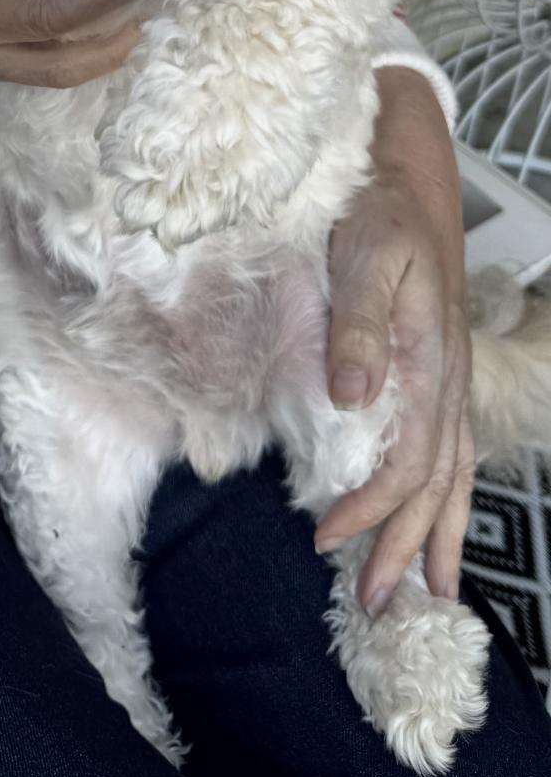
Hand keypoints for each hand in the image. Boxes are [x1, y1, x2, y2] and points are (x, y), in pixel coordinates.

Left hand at [314, 67, 472, 612]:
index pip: (405, 458)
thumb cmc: (378, 210)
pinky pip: (451, 453)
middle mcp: (445, 380)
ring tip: (421, 596)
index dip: (369, 505)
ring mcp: (447, 379)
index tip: (325, 537)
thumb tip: (350, 395)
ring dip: (433, 537)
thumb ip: (358, 321)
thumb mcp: (366, 252)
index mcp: (428, 361)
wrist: (407, 172)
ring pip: (451, 477)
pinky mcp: (437, 372)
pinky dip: (446, 499)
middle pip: (434, 484)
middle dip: (404, 547)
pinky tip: (437, 527)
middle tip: (372, 604)